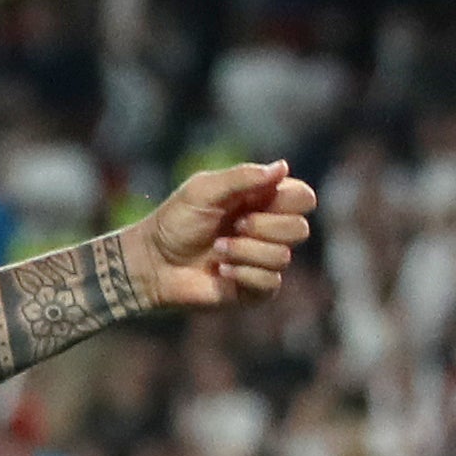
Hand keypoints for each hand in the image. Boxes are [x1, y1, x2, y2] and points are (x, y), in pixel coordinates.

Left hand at [123, 160, 316, 308]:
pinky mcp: (256, 288)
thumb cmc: (175, 221)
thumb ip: (242, 177)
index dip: (289, 199)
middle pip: (300, 228)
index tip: (255, 200)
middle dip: (265, 227)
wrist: (152, 262)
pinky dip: (243, 274)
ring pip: (283, 256)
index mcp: (262, 200)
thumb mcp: (203, 190)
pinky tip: (221, 271)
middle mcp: (269, 230)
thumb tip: (283, 166)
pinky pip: (270, 282)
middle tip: (235, 225)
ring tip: (217, 250)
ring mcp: (264, 260)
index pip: (303, 197)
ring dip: (246, 251)